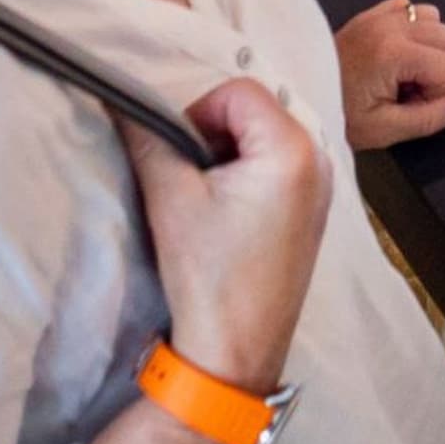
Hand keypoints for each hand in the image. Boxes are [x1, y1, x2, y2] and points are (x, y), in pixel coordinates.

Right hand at [125, 77, 329, 391]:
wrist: (235, 351)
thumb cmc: (207, 273)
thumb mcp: (170, 197)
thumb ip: (148, 139)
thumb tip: (122, 101)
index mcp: (293, 149)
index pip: (238, 91)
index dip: (197, 113)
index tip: (178, 157)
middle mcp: (319, 160)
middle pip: (255, 112)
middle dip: (214, 135)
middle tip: (189, 180)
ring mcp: (322, 189)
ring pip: (265, 140)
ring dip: (228, 157)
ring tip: (206, 202)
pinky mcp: (315, 213)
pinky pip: (279, 168)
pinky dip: (248, 177)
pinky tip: (227, 218)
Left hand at [335, 0, 444, 148]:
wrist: (300, 97)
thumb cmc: (336, 112)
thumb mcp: (385, 129)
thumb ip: (431, 118)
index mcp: (391, 54)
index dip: (435, 92)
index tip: (410, 103)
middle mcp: (388, 27)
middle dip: (435, 67)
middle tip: (406, 89)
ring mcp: (378, 16)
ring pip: (433, 17)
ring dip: (426, 45)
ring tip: (401, 71)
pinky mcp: (371, 14)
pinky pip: (410, 7)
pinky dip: (411, 27)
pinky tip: (394, 54)